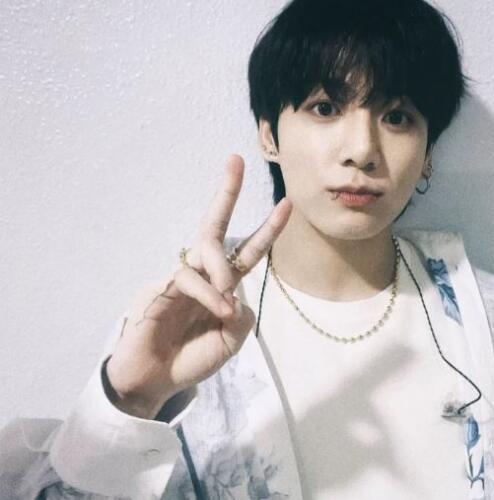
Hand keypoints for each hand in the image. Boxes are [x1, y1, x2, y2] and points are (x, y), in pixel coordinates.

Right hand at [105, 154, 291, 418]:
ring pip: (204, 250)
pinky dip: (208, 293)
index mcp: (222, 284)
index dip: (267, 229)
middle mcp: (202, 274)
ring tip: (226, 305)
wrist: (156, 383)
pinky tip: (217, 310)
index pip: (246, 250)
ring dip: (222, 271)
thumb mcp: (231, 340)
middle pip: (214, 225)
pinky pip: (188, 278)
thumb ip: (242, 316)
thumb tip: (235, 294)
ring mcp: (179, 278)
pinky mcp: (160, 288)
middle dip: (226, 192)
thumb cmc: (193, 359)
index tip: (286, 203)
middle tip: (236, 160)